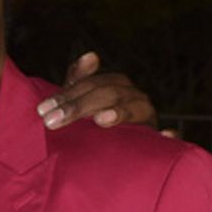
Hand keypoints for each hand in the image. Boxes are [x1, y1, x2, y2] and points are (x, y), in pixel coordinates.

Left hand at [36, 51, 158, 130]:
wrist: (121, 156)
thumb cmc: (97, 124)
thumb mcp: (84, 103)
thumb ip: (80, 80)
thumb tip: (91, 55)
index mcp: (118, 88)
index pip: (94, 83)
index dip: (69, 94)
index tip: (43, 110)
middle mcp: (135, 99)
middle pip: (110, 94)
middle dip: (80, 106)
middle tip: (53, 121)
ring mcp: (149, 120)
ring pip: (138, 109)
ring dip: (120, 113)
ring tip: (101, 119)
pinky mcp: (160, 142)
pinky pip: (168, 139)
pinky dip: (168, 136)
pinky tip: (165, 134)